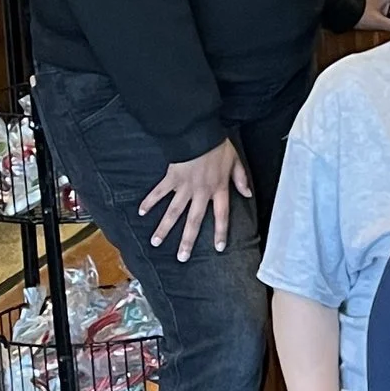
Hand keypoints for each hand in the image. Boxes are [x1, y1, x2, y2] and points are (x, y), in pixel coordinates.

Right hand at [139, 136, 248, 261]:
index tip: (218, 248)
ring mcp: (184, 187)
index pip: (221, 215)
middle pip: (194, 220)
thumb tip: (248, 194)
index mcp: (218, 189)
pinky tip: (141, 212)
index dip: (220, 232)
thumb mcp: (235, 161)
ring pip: (174, 211)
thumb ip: (240, 179)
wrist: (199, 133)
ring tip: (156, 242)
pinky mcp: (171, 178)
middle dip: (187, 240)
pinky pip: (159, 192)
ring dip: (164, 228)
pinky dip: (150, 201)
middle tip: (181, 257)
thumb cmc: (218, 146)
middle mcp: (200, 192)